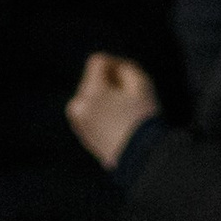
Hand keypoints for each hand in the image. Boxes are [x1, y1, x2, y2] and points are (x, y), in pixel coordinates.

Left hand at [67, 54, 159, 170]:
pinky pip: (92, 114)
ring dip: (106, 97)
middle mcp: (78, 106)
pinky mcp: (83, 136)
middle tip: (130, 97)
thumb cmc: (142, 119)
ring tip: (125, 112)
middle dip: (110, 83)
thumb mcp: (141, 84)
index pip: (97, 62)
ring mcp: (79, 123)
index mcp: (90, 92)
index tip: (129, 75)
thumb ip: (125, 68)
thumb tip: (114, 70)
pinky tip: (119, 124)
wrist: (139, 158)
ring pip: (91, 97)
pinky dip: (103, 113)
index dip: (116, 63)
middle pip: (93, 80)